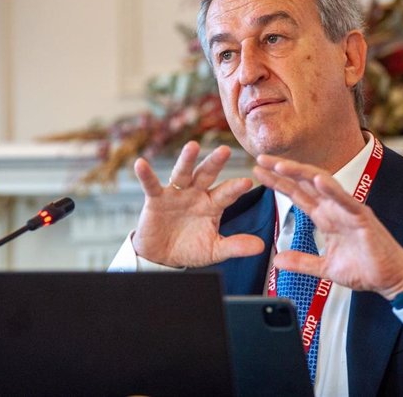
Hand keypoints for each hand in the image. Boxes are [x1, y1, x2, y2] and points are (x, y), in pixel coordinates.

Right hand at [132, 141, 263, 267]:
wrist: (162, 257)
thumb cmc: (191, 249)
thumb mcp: (214, 249)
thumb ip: (235, 246)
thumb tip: (261, 246)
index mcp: (213, 204)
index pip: (226, 194)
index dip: (235, 188)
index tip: (247, 181)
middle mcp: (196, 194)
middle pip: (207, 175)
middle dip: (215, 163)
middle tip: (225, 150)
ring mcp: (176, 194)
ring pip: (182, 173)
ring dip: (186, 160)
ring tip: (192, 146)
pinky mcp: (156, 199)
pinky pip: (151, 185)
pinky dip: (145, 175)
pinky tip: (140, 163)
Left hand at [254, 154, 402, 299]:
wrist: (391, 279)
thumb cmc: (364, 268)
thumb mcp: (325, 267)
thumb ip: (302, 262)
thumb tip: (278, 261)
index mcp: (326, 216)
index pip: (297, 194)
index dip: (278, 182)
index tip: (259, 171)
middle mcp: (335, 208)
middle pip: (305, 183)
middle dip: (282, 170)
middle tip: (261, 158)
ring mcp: (348, 210)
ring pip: (323, 184)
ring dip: (301, 173)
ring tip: (281, 164)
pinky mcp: (362, 218)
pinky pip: (346, 200)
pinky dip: (333, 189)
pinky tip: (318, 178)